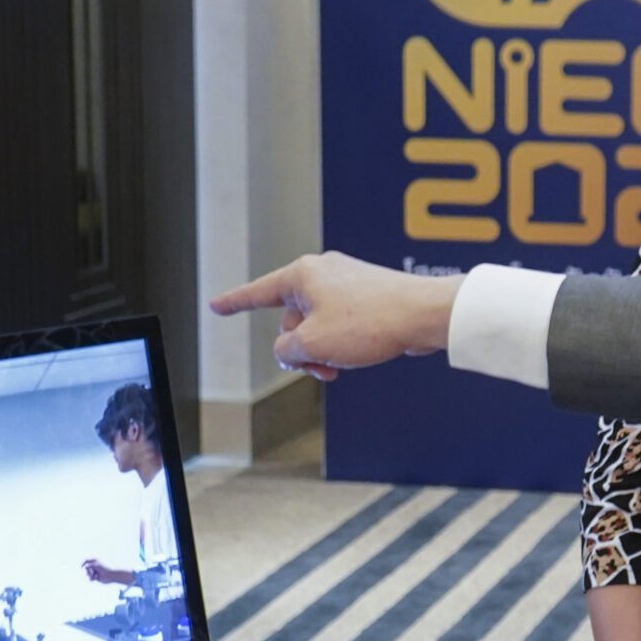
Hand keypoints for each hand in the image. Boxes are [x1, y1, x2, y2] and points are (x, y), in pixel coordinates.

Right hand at [82, 559, 126, 584]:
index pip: (86, 560)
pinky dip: (92, 578)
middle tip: (93, 572)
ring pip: (87, 574)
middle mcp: (94, 566)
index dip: (83, 563)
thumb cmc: (104, 569)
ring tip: (95, 575)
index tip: (82, 567)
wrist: (110, 575)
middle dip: (89, 571)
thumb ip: (88, 565)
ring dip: (91, 575)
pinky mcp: (95, 576)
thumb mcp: (95, 565)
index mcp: (95, 561)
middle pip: (86, 568)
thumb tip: (85, 567)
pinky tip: (96, 578)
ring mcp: (94, 571)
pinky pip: (90, 578)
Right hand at [208, 253, 463, 381]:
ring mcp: (348, 282)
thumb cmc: (370, 323)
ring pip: (318, 325)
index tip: (216, 306)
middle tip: (321, 368)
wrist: (425, 314)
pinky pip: (341, 323)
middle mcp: (322, 272)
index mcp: (302, 275)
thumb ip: (285, 351)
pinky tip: (360, 354)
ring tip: (342, 365)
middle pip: (291, 319)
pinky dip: (343, 343)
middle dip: (299, 349)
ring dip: (322, 351)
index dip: (234, 303)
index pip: (258, 292)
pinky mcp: (369, 294)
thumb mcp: (312, 344)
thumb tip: (290, 351)